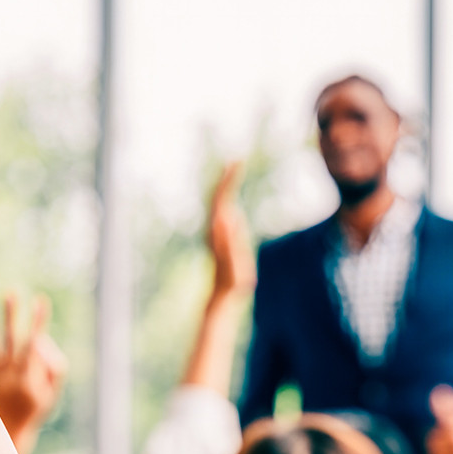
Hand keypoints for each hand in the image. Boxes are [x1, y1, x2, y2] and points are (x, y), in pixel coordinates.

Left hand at [0, 293, 66, 453]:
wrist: (2, 436)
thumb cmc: (28, 413)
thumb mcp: (48, 397)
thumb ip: (53, 370)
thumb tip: (44, 343)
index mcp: (32, 380)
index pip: (37, 343)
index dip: (39, 322)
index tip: (40, 301)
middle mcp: (13, 376)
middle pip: (16, 339)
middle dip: (18, 315)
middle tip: (13, 292)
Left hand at [206, 160, 254, 303]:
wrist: (223, 293)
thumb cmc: (231, 281)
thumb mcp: (235, 262)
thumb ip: (231, 241)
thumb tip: (229, 217)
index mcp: (218, 231)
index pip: (222, 200)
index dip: (229, 182)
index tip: (237, 167)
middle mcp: (215, 227)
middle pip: (218, 196)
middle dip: (226, 177)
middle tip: (237, 160)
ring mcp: (218, 231)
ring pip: (219, 202)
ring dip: (226, 184)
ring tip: (234, 167)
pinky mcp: (222, 235)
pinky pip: (223, 210)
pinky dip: (227, 196)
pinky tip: (230, 193)